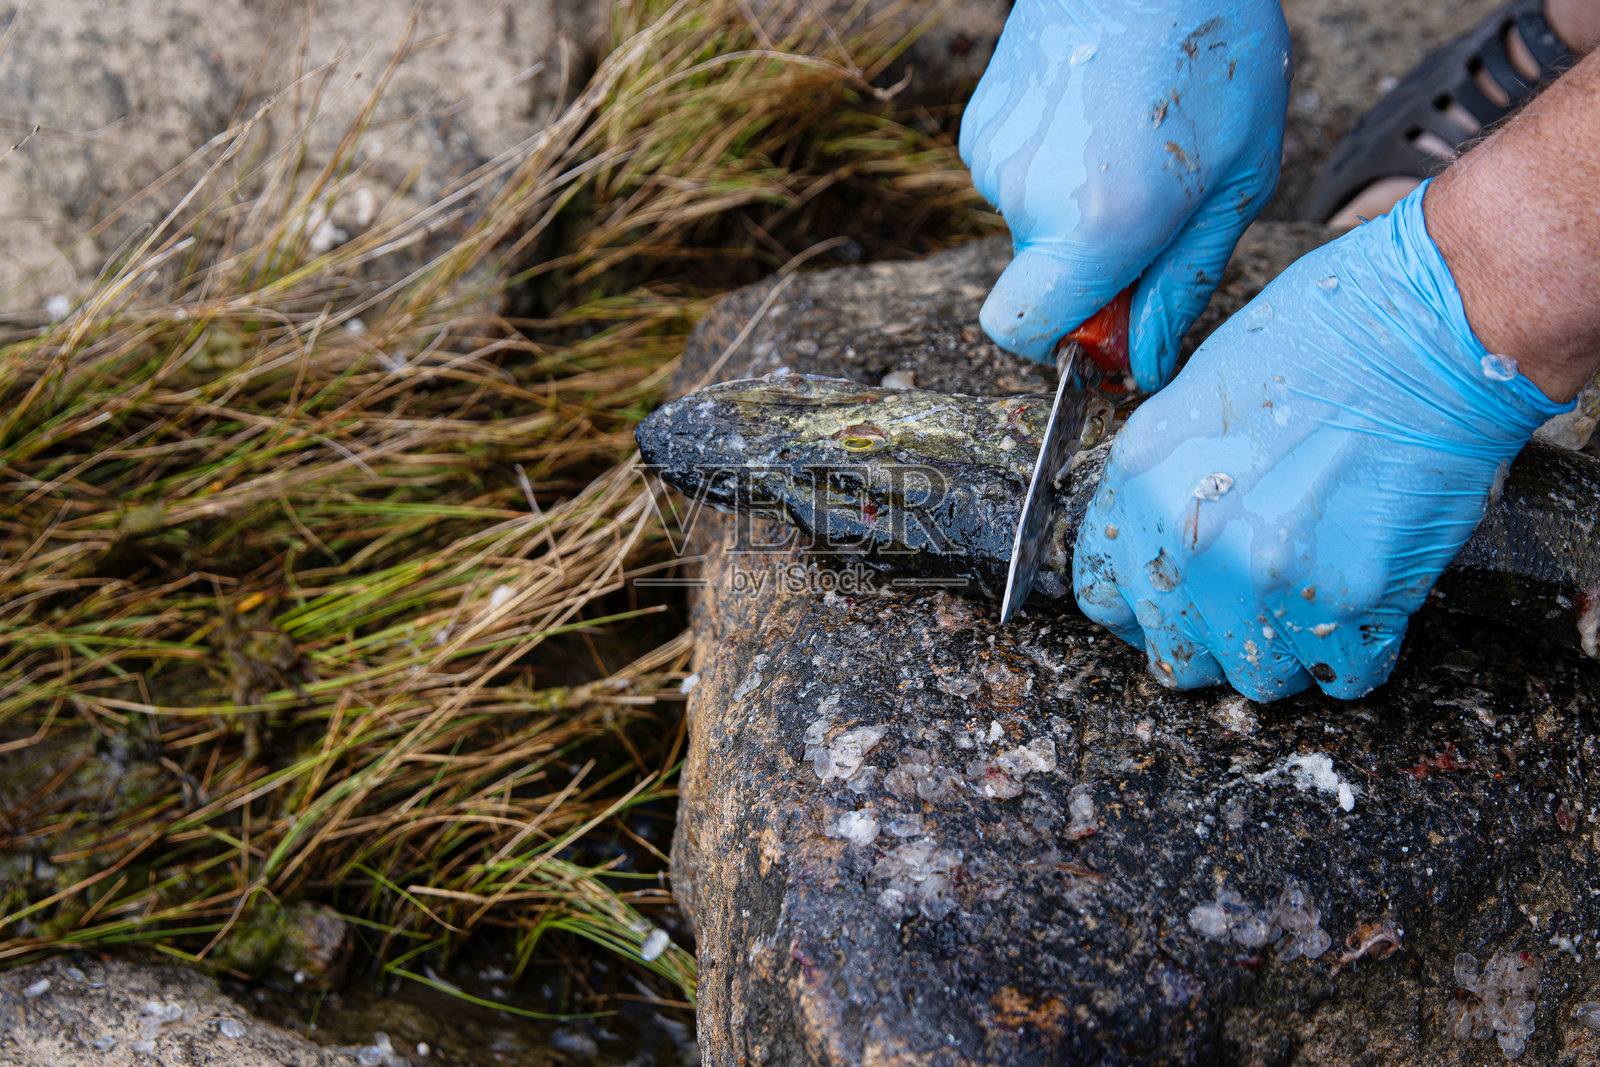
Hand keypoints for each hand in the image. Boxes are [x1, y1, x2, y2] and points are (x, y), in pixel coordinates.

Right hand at [960, 0, 1290, 389]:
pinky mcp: (979, 123)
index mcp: (1096, 225)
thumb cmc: (1213, 53)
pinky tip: (1094, 117)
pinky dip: (1053, 167)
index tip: (1109, 318)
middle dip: (1092, 262)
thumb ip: (1183, 283)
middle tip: (1154, 201)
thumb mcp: (1236, 183)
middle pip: (1040, 280)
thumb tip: (1141, 362)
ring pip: (1030, 226)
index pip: (1023, 334)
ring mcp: (994, 157)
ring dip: (1075, 207)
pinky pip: (1015, 179)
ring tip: (1128, 140)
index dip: (1062, 340)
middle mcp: (1027, 198)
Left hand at [1071, 184, 1569, 700]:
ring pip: (1254, 681)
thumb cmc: (1326, 340)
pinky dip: (1356, 656)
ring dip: (1282, 651)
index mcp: (1140, 484)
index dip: (1140, 606)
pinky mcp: (1347, 600)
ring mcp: (1264, 580)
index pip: (1104, 596)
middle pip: (1173, 655)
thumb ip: (1162, 481)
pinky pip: (1341, 678)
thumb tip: (1155, 539)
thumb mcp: (1197, 394)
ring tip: (1313, 599)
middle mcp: (1187, 543)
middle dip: (1210, 636)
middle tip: (1252, 604)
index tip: (1170, 603)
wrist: (1428, 332)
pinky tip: (1365, 605)